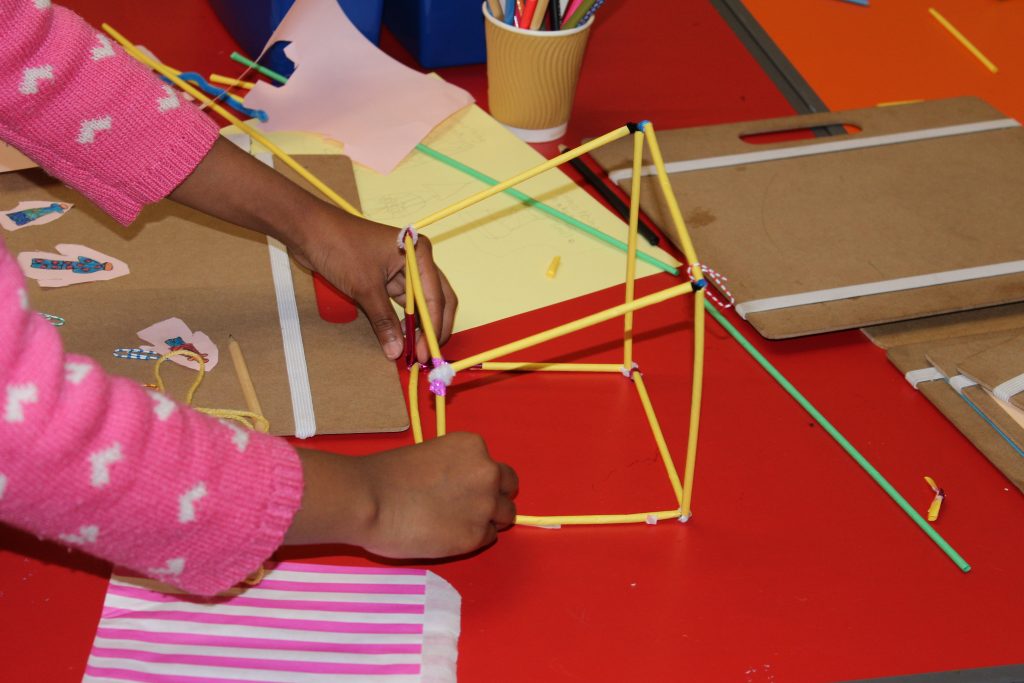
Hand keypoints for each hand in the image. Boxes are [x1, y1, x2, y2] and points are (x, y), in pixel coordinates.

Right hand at [286, 433, 517, 557]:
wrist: (369, 501)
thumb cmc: (386, 475)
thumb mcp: (429, 455)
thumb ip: (454, 468)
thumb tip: (459, 487)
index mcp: (473, 446)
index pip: (493, 465)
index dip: (479, 479)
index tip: (461, 488)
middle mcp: (487, 472)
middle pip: (508, 488)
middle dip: (493, 497)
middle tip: (466, 507)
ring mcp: (485, 505)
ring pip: (505, 516)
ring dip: (487, 520)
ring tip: (456, 524)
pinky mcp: (476, 536)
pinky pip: (488, 538)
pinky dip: (473, 539)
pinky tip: (447, 536)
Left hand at [296, 209, 456, 363]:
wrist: (309, 229)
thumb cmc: (340, 247)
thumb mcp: (364, 287)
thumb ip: (384, 321)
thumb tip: (396, 351)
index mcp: (419, 254)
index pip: (435, 297)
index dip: (432, 328)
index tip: (424, 352)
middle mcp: (416, 260)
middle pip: (435, 299)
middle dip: (432, 328)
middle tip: (425, 355)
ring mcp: (401, 269)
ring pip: (419, 303)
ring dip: (418, 326)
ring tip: (412, 350)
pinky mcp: (385, 277)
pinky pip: (401, 302)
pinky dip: (402, 320)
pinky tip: (400, 337)